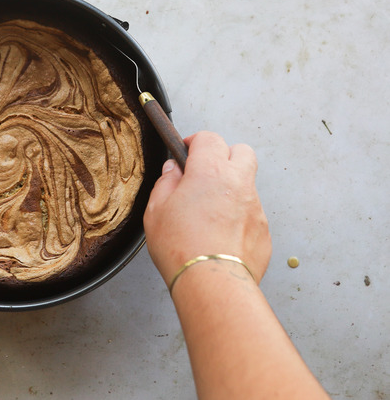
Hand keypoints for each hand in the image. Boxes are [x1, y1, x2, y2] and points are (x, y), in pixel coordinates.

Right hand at [143, 131, 271, 285]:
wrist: (212, 282)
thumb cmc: (181, 246)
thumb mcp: (156, 210)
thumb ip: (166, 183)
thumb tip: (173, 171)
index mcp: (210, 171)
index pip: (209, 138)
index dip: (195, 142)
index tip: (186, 152)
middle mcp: (238, 183)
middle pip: (241, 151)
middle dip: (223, 156)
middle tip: (204, 173)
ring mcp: (255, 207)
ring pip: (247, 184)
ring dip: (231, 188)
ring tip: (209, 212)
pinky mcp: (263, 230)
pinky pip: (251, 213)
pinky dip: (238, 217)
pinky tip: (220, 235)